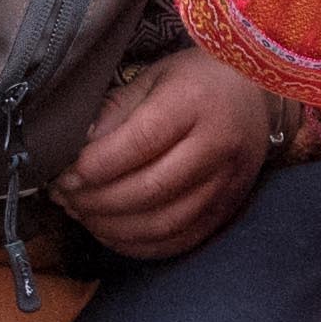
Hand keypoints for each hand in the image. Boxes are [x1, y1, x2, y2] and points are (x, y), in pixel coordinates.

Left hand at [59, 46, 279, 263]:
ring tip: (81, 215)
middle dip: (98, 200)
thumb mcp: (154, 77)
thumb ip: (115, 111)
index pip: (141, 141)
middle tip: (64, 198)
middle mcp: (218, 145)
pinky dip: (140, 244)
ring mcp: (228, 183)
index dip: (96, 164)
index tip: (63, 174)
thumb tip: (75, 149)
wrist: (257, 95)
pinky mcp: (228, 209)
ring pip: (165, 222)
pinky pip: (180, 240)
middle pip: (151, 188)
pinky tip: (111, 231)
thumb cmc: (196, 79)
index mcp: (196, 101)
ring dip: (114, 226)